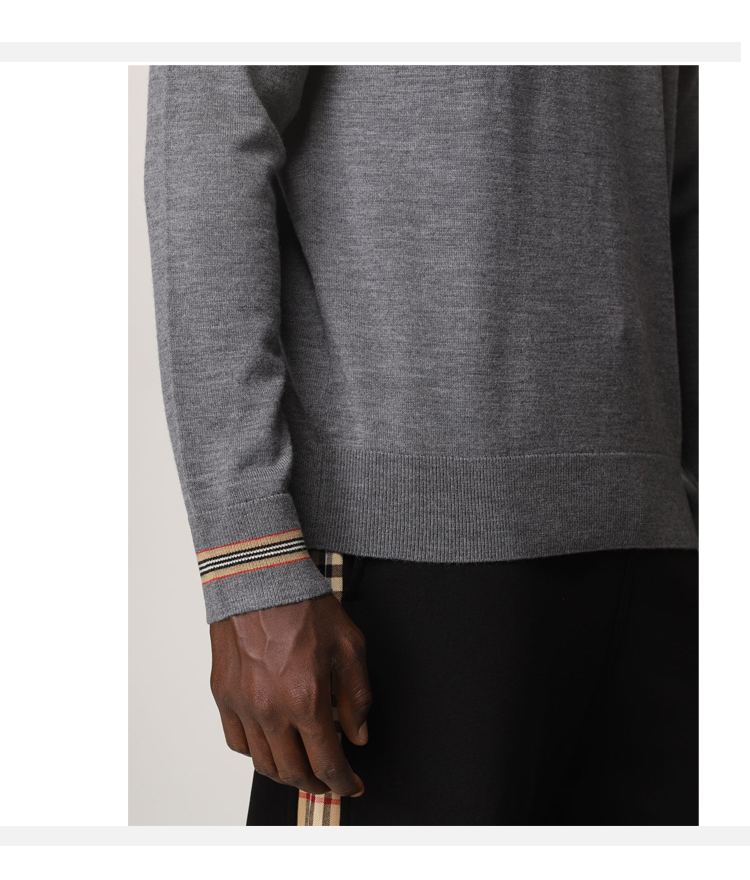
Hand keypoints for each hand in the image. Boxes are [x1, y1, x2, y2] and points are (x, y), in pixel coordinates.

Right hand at [209, 594, 371, 796]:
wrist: (260, 578)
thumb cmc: (305, 606)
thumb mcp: (350, 646)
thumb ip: (357, 696)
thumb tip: (357, 735)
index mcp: (306, 700)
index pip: (327, 763)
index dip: (344, 782)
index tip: (352, 784)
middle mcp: (270, 710)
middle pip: (294, 772)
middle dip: (318, 783)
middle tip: (331, 778)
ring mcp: (242, 705)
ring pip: (263, 764)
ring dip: (287, 773)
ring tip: (303, 765)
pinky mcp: (223, 695)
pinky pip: (237, 742)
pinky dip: (257, 753)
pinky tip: (272, 744)